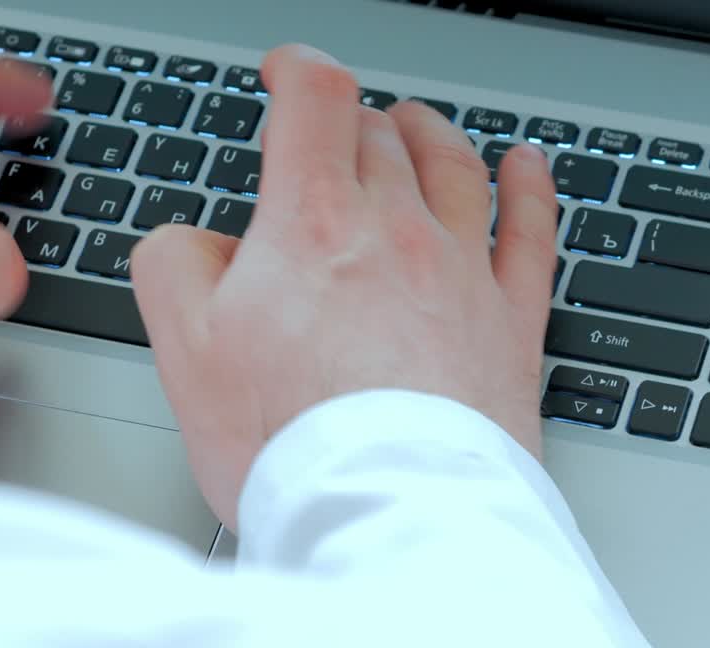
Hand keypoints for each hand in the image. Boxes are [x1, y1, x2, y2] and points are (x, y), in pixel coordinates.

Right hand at [132, 45, 558, 528]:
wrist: (392, 516)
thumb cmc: (295, 448)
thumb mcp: (186, 353)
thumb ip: (177, 268)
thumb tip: (200, 240)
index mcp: (315, 227)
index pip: (314, 101)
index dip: (295, 69)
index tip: (284, 73)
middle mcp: (399, 232)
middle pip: (380, 135)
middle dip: (349, 119)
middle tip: (333, 128)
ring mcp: (464, 274)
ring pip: (455, 167)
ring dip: (429, 134)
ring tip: (413, 124)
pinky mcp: (512, 324)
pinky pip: (533, 232)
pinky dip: (530, 188)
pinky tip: (527, 168)